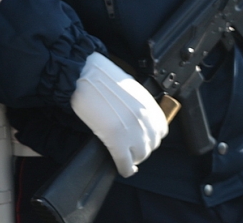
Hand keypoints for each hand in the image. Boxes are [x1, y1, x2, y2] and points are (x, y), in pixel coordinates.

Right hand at [69, 52, 166, 177]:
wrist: (82, 73)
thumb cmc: (100, 76)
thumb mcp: (128, 88)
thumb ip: (137, 105)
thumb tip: (136, 118)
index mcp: (148, 105)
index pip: (160, 131)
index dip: (150, 137)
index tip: (141, 139)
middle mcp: (144, 118)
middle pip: (151, 145)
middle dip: (141, 148)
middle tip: (129, 148)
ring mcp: (132, 130)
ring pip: (140, 156)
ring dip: (133, 158)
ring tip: (124, 156)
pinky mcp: (116, 140)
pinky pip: (125, 163)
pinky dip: (124, 168)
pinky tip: (121, 169)